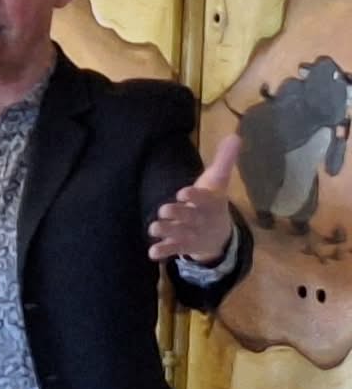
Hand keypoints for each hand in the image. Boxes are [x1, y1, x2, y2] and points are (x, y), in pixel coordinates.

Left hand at [149, 135, 239, 263]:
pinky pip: (172, 249)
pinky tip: (152, 253)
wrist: (219, 235)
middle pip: (188, 217)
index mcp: (209, 203)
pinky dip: (163, 251)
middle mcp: (200, 219)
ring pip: (178, 233)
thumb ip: (224, 160)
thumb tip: (236, 135)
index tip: (183, 192)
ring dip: (166, 231)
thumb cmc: (213, 203)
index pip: (203, 199)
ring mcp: (191, 234)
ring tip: (154, 228)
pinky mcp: (182, 245)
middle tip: (164, 209)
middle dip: (177, 214)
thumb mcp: (218, 182)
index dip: (194, 196)